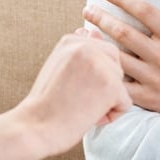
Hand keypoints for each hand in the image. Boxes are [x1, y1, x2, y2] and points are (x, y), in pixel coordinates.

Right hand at [0, 31, 133, 159]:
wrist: (34, 128)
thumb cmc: (46, 104)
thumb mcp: (59, 67)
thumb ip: (78, 50)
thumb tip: (93, 31)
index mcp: (71, 39)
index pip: (101, 53)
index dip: (91, 77)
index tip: (68, 88)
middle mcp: (86, 45)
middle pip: (115, 66)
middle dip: (102, 86)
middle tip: (75, 99)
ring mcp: (99, 64)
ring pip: (120, 85)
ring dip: (105, 102)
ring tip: (79, 107)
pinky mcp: (110, 85)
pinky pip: (125, 104)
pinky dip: (110, 116)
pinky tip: (87, 117)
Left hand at [84, 0, 159, 134]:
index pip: (145, 11)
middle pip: (124, 33)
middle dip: (102, 18)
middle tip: (87, 9)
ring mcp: (155, 79)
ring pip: (118, 58)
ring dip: (98, 44)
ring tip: (83, 33)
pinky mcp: (150, 98)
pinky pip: (122, 86)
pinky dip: (107, 74)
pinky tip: (95, 64)